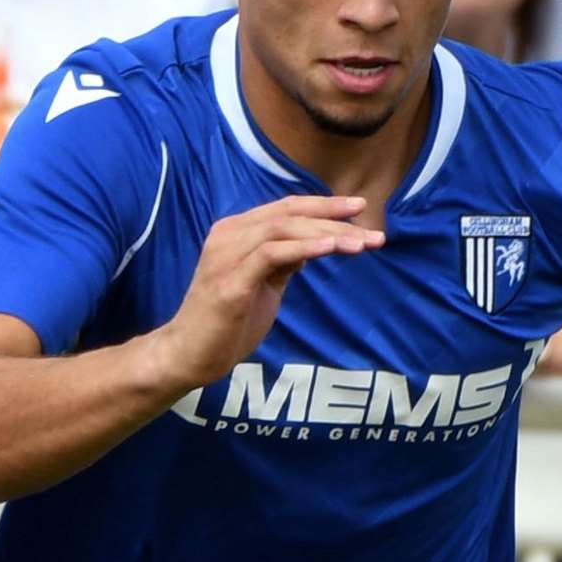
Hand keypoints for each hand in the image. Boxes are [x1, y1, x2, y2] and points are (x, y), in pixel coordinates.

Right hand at [156, 195, 383, 389]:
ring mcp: (227, 256)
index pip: (286, 208)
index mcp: (236, 231)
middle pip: (290, 213)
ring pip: (283, 229)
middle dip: (335, 219)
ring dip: (327, 234)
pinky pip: (271, 254)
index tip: (360, 208)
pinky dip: (303, 248)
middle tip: (373, 232)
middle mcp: (229, 234)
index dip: (325, 205)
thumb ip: (283, 261)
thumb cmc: (225, 322)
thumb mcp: (263, 284)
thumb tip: (314, 243)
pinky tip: (329, 250)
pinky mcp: (230, 281)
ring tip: (361, 244)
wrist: (187, 355)